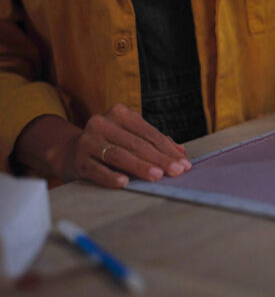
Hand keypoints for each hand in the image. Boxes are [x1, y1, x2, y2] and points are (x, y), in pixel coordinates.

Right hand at [14, 105, 190, 188]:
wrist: (69, 151)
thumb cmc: (109, 144)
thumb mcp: (130, 136)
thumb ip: (154, 142)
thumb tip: (180, 153)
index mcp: (120, 114)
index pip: (149, 133)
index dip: (167, 149)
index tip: (184, 163)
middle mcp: (102, 123)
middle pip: (136, 144)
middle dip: (159, 159)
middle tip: (176, 171)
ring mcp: (88, 141)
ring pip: (119, 155)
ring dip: (139, 166)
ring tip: (157, 176)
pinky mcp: (78, 159)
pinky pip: (97, 169)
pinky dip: (111, 176)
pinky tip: (125, 183)